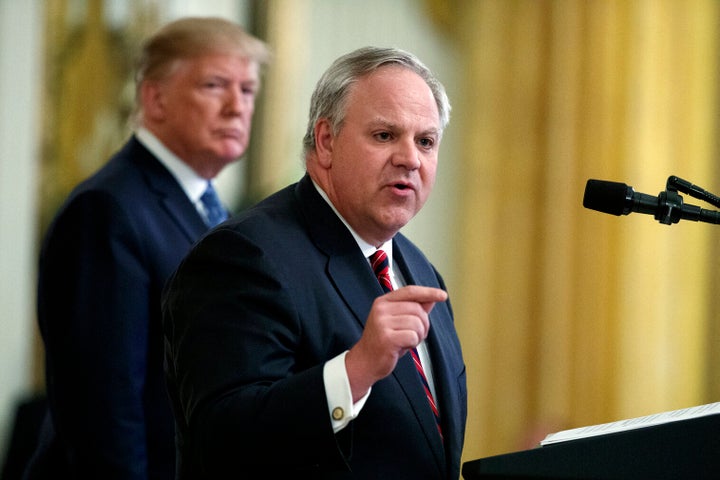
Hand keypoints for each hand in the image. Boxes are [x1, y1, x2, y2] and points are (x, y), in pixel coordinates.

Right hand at [345, 285, 447, 401]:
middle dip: (423, 324)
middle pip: (417, 309)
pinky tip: (403, 347)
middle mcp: (381, 309)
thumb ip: (413, 308)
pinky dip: (413, 343)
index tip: (442, 295)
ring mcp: (382, 323)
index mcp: (383, 302)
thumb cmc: (383, 342)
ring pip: (417, 323)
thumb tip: (431, 299)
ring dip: (419, 335)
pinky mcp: (386, 338)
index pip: (410, 291)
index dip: (428, 292)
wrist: (365, 362)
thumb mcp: (398, 322)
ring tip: (407, 341)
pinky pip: (413, 336)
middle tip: (414, 335)